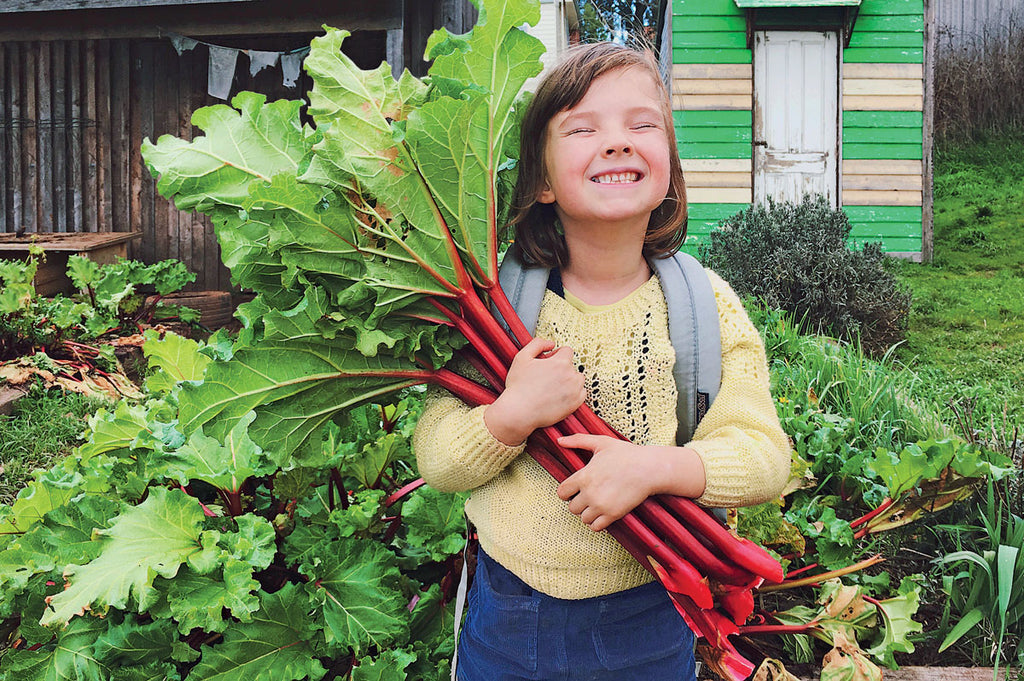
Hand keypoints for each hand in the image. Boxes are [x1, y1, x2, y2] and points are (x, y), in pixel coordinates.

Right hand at [484, 338, 586, 445]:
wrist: (519, 412)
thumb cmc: (518, 386)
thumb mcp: (522, 357)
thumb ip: (538, 343)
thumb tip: (551, 343)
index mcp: (561, 363)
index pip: (567, 351)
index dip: (556, 355)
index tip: (547, 363)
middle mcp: (571, 376)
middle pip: (572, 366)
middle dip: (561, 369)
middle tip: (546, 377)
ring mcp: (575, 391)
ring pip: (578, 379)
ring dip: (569, 380)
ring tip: (552, 387)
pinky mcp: (575, 404)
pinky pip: (581, 393)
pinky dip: (573, 393)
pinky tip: (558, 396)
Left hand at [555, 435, 705, 531]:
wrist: (648, 469)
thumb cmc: (626, 454)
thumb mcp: (601, 442)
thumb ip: (578, 440)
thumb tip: (559, 440)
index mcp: (583, 476)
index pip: (562, 493)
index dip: (567, 491)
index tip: (576, 489)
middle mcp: (589, 493)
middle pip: (572, 508)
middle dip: (578, 503)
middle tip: (589, 496)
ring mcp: (601, 505)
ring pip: (583, 518)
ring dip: (588, 513)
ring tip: (597, 504)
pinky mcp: (613, 515)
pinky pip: (595, 527)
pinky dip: (597, 523)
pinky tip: (603, 512)